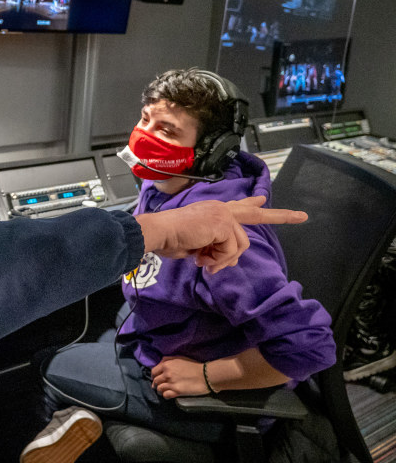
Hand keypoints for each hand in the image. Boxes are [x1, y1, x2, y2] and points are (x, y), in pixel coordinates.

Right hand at [135, 196, 306, 273]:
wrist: (159, 232)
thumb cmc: (171, 238)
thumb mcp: (198, 247)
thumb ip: (216, 250)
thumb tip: (232, 262)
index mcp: (213, 211)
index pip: (237, 206)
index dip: (251, 204)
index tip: (262, 200)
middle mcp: (220, 209)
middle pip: (255, 213)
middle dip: (281, 216)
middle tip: (302, 217)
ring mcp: (223, 214)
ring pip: (239, 246)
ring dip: (222, 260)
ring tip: (203, 262)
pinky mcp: (223, 224)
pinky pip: (231, 250)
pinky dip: (217, 260)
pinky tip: (201, 258)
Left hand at [150, 356, 206, 398]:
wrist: (205, 375)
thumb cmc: (193, 365)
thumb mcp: (179, 358)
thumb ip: (168, 360)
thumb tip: (160, 364)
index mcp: (166, 365)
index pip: (153, 372)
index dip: (153, 376)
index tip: (155, 379)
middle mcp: (167, 374)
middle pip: (155, 381)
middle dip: (156, 384)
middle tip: (159, 386)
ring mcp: (171, 383)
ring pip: (159, 389)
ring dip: (161, 390)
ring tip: (163, 391)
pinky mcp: (177, 391)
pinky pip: (166, 395)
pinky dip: (165, 395)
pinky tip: (168, 395)